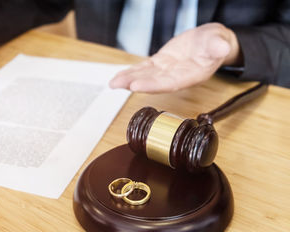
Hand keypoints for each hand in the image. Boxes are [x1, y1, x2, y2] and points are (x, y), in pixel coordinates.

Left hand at [110, 23, 240, 92]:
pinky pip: (144, 68)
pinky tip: (119, 76)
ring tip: (113, 83)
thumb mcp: (219, 42)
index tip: (136, 85)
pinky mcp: (160, 64)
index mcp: (191, 75)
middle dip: (135, 83)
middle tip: (118, 84)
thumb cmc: (216, 44)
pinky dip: (131, 71)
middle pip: (153, 82)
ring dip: (128, 79)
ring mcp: (166, 71)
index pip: (169, 83)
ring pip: (145, 76)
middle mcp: (176, 76)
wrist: (211, 43)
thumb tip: (221, 48)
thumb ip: (218, 46)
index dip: (152, 85)